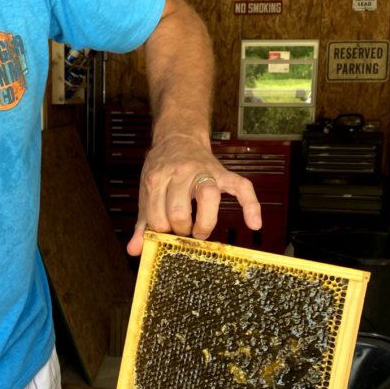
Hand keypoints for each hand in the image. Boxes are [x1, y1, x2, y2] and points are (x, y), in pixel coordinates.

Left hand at [127, 132, 261, 255]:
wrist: (178, 137)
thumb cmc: (161, 170)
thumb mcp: (147, 193)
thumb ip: (142, 223)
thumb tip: (135, 250)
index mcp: (157, 179)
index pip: (157, 217)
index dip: (161, 231)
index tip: (166, 233)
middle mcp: (180, 173)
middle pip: (179, 210)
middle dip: (181, 229)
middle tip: (183, 231)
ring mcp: (204, 171)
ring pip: (208, 197)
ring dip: (203, 223)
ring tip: (199, 232)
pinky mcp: (223, 172)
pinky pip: (242, 187)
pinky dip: (251, 206)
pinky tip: (254, 224)